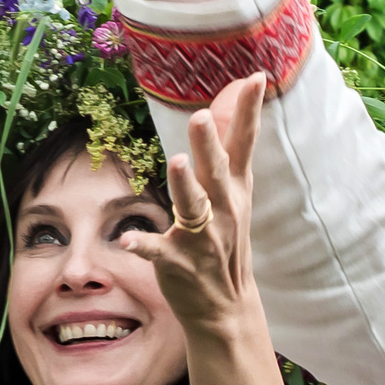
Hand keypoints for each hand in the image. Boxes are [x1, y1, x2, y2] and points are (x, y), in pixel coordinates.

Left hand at [139, 74, 265, 338]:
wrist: (225, 306)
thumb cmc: (225, 240)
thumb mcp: (233, 196)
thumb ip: (226, 152)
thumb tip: (221, 104)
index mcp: (234, 190)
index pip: (244, 144)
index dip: (249, 111)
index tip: (256, 78)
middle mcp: (223, 210)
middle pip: (217, 170)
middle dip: (210, 144)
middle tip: (201, 116)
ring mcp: (202, 237)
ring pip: (193, 206)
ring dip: (185, 185)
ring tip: (178, 162)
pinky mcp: (178, 261)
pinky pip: (159, 251)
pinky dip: (144, 246)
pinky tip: (128, 241)